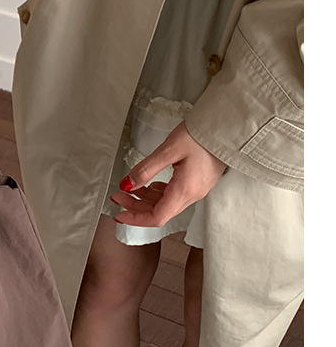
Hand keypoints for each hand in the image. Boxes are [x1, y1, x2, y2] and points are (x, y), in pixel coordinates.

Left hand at [110, 122, 226, 227]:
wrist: (228, 127)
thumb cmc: (201, 135)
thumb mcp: (168, 150)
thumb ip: (146, 169)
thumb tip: (127, 185)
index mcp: (185, 190)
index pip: (157, 217)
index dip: (135, 218)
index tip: (118, 214)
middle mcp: (193, 195)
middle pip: (160, 212)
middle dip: (136, 207)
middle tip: (118, 195)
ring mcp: (197, 190)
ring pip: (166, 204)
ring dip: (145, 199)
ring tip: (129, 188)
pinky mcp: (198, 183)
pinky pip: (174, 195)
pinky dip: (158, 193)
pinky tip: (149, 185)